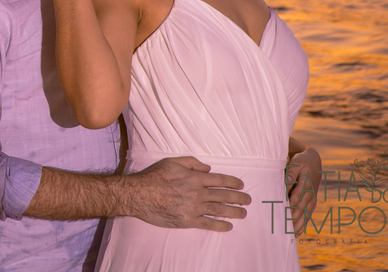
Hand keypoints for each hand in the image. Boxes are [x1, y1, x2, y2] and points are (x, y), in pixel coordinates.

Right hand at [123, 156, 249, 230]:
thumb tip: (208, 168)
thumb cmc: (154, 177)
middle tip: (248, 200)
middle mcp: (198, 193)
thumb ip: (191, 163)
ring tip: (243, 213)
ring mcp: (194, 208)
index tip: (241, 185)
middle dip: (238, 198)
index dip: (233, 182)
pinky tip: (228, 226)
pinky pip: (208, 224)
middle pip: (223, 196)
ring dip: (234, 211)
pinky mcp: (188, 221)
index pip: (220, 180)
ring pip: (219, 210)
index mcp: (195, 178)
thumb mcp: (171, 162)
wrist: (140, 195)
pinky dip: (220, 225)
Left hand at [285, 147, 321, 233]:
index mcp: (307, 184)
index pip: (297, 197)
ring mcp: (312, 201)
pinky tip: (295, 234)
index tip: (281, 214)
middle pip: (301, 209)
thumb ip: (290, 174)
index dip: (290, 206)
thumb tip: (284, 183)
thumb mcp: (296, 164)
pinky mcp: (312, 204)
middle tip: (281, 229)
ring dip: (297, 226)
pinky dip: (302, 226)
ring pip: (305, 216)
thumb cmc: (301, 163)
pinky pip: (307, 217)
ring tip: (287, 236)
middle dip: (292, 220)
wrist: (314, 162)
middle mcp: (311, 195)